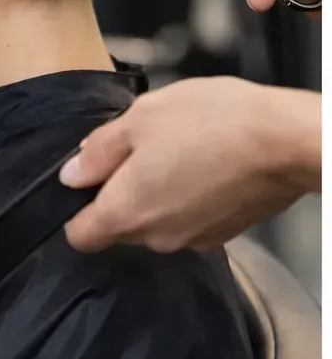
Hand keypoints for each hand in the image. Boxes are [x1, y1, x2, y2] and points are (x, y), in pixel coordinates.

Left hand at [59, 77, 320, 252]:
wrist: (286, 141)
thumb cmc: (213, 123)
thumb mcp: (140, 119)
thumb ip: (99, 151)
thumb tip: (73, 175)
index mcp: (126, 212)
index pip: (80, 236)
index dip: (76, 210)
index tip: (86, 182)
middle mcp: (157, 237)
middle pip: (119, 227)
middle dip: (120, 193)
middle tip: (138, 149)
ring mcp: (194, 239)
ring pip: (156, 221)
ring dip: (157, 192)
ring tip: (177, 150)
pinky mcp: (224, 233)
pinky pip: (189, 218)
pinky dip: (189, 197)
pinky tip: (203, 162)